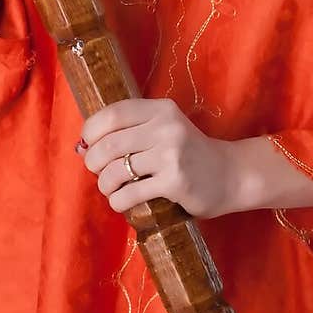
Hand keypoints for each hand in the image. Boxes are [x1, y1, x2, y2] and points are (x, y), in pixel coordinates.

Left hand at [79, 97, 235, 219]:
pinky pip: (130, 194)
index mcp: (161, 110)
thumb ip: (131, 131)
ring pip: (115, 171)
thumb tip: (81, 146)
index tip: (87, 144)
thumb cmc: (189, 152)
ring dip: (105, 184)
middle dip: (93, 161)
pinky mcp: (175, 182)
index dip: (91, 130)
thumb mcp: (164, 130)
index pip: (113, 113)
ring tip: (111, 188)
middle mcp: (166, 127)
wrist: (230, 174)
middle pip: (109, 144)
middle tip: (96, 171)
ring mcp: (171, 154)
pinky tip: (122, 202)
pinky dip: (118, 201)